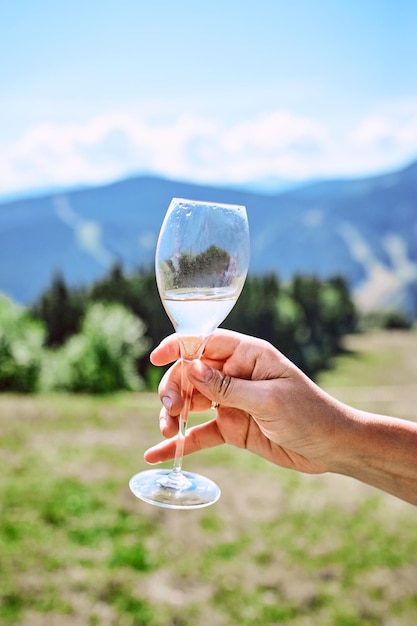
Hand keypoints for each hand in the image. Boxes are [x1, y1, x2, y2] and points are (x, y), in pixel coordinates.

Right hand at [145, 329, 343, 473]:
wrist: (331, 447)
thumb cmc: (309, 414)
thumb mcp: (268, 400)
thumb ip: (227, 387)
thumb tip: (190, 367)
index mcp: (248, 356)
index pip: (206, 342)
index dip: (179, 347)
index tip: (156, 358)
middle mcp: (236, 374)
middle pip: (191, 373)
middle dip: (174, 388)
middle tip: (170, 410)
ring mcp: (231, 401)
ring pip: (191, 402)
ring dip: (173, 415)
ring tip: (166, 432)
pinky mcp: (232, 427)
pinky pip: (200, 433)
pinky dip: (180, 442)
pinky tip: (158, 453)